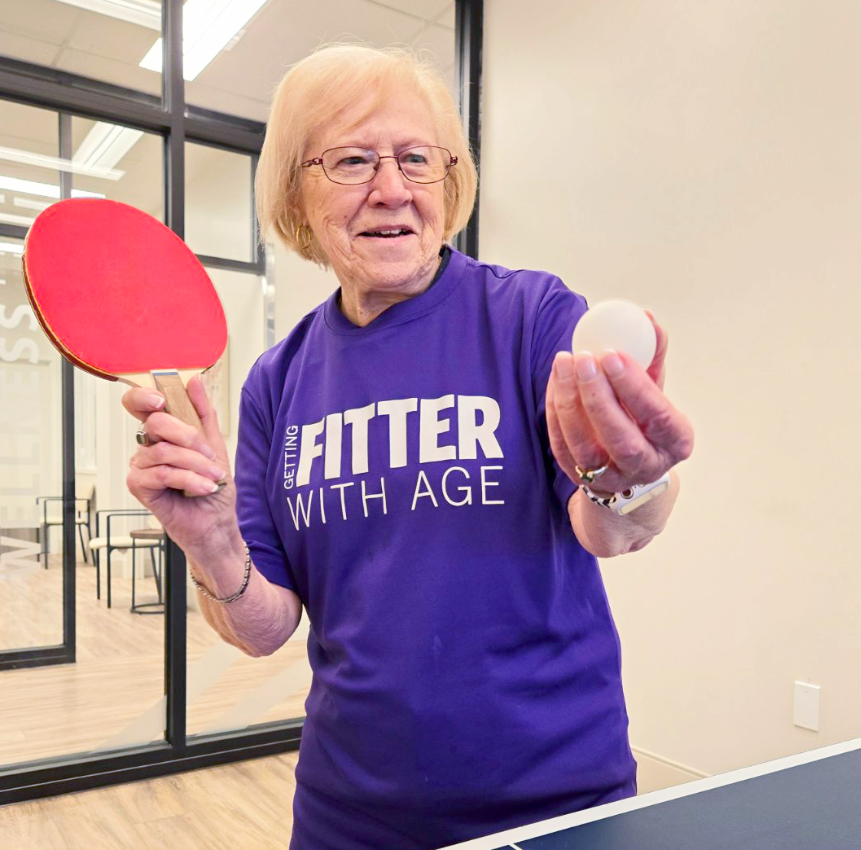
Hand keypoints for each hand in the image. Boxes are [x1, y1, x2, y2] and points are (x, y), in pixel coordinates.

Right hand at [123, 376, 238, 556]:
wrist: (216, 522)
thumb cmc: (213, 487)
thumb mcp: (215, 444)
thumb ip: (204, 413)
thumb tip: (194, 381)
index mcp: (163, 432)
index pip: (139, 404)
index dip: (144, 396)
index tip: (162, 400)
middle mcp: (147, 446)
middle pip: (155, 423)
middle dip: (189, 437)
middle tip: (209, 455)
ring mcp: (140, 466)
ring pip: (163, 451)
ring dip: (196, 465)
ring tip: (213, 478)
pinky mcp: (138, 486)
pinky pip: (160, 473)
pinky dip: (188, 479)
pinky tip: (203, 488)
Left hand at [546, 315, 692, 496]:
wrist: (626, 460)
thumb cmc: (644, 415)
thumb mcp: (655, 387)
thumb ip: (653, 353)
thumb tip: (646, 316)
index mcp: (675, 442)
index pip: (658, 416)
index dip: (634, 386)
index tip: (612, 355)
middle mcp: (645, 465)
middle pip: (621, 438)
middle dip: (599, 397)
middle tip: (585, 359)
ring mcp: (610, 477)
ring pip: (585, 446)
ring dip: (570, 402)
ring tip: (564, 362)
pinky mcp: (578, 476)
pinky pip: (561, 444)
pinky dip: (555, 410)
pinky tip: (556, 379)